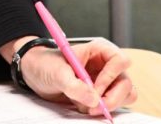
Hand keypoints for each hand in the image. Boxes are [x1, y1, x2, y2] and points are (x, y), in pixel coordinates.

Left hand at [20, 38, 136, 115]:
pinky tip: (85, 106)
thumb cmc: (45, 64)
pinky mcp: (102, 94)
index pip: (120, 61)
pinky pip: (115, 104)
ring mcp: (106, 80)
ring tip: (86, 106)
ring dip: (109, 105)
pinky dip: (103, 109)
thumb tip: (94, 100)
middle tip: (92, 107)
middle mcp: (106, 65)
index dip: (110, 76)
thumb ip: (74, 86)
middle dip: (111, 97)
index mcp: (98, 50)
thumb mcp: (56, 73)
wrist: (35, 74)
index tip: (95, 89)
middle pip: (125, 82)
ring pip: (125, 95)